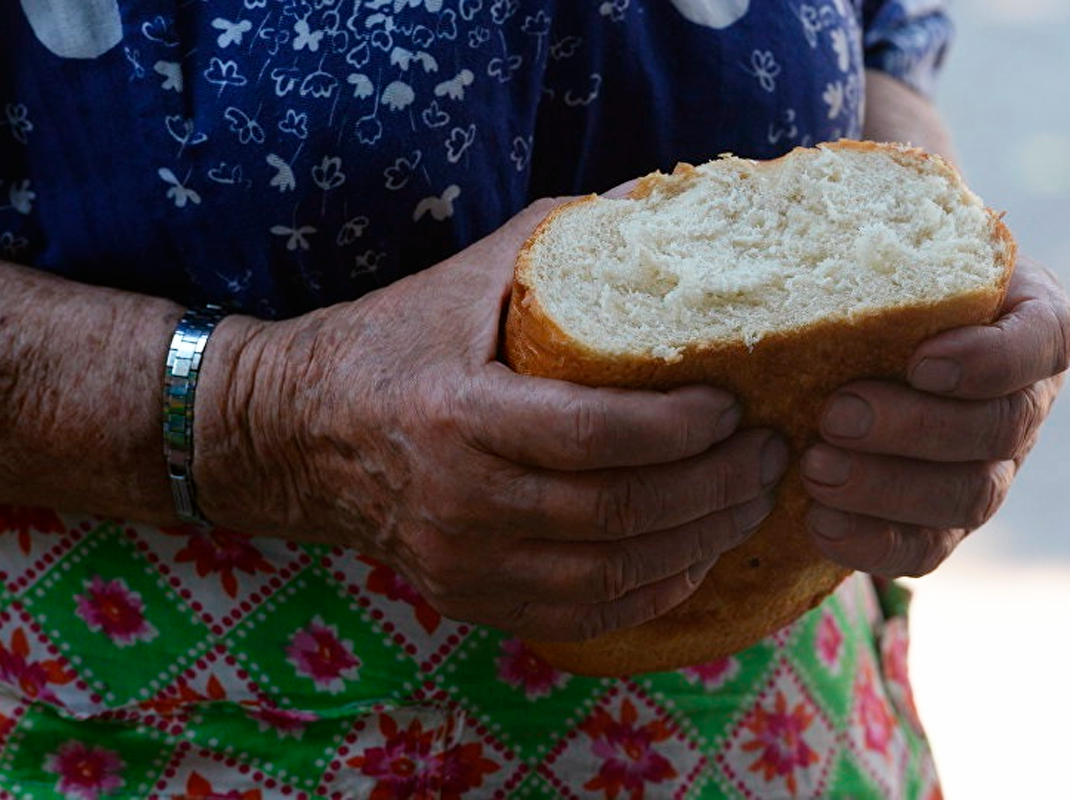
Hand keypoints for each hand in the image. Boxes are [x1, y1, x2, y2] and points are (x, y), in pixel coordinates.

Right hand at [196, 199, 787, 640]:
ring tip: (751, 499)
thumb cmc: (393, 340)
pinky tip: (696, 554)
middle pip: (618, 513)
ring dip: (702, 540)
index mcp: (456, 412)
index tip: (735, 403)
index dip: (682, 426)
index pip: (594, 434)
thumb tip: (662, 208)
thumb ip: (561, 240)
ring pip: (611, 573)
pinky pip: (583, 615)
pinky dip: (653, 590)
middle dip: (717, 486)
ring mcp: (461, 562)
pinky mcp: (468, 599)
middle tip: (771, 453)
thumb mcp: (466, 276)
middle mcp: (457, 502)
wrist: (298, 433)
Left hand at [801, 254, 1069, 575]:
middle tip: (835, 414)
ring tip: (814, 469)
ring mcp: (988, 464)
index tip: (922, 359)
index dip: (990, 359)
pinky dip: (873, 543)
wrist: (860, 327)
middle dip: (915, 428)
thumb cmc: (869, 273)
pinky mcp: (942, 518)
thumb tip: (777, 200)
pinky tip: (817, 523)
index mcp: (1023, 320)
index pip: (1040, 340)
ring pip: (968, 496)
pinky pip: (927, 547)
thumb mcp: (874, 241)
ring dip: (888, 489)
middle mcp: (1020, 398)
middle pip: (999, 428)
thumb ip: (859, 233)